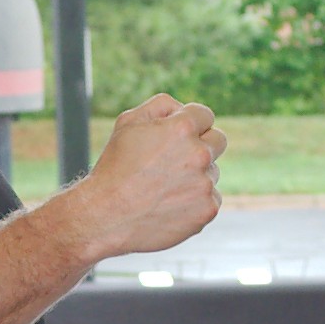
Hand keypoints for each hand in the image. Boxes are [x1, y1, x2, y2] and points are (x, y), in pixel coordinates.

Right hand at [79, 95, 225, 255]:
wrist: (106, 217)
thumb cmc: (114, 169)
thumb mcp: (127, 123)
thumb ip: (160, 106)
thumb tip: (182, 109)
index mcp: (182, 128)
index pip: (205, 115)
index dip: (190, 124)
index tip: (178, 137)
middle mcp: (199, 154)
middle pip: (219, 140)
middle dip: (202, 145)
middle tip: (176, 160)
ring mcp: (205, 184)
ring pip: (212, 172)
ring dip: (196, 176)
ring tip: (164, 189)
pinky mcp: (207, 210)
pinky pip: (211, 199)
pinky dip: (196, 202)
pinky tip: (170, 205)